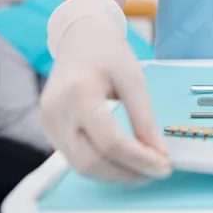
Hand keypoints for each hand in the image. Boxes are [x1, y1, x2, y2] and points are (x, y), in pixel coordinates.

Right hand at [40, 0, 170, 183]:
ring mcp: (48, 124)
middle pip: (91, 162)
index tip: (165, 166)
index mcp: (78, 94)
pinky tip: (125, 161)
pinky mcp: (49, 130)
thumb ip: (145, 118)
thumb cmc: (107, 52)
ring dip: (116, 174)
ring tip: (145, 169)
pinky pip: (75, 158)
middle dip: (128, 174)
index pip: (110, 142)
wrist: (79, 37)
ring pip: (81, 166)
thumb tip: (158, 152)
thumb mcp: (134, 79)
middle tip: (157, 171)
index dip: (139, 160)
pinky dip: (102, 164)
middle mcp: (56, 113)